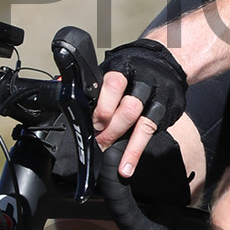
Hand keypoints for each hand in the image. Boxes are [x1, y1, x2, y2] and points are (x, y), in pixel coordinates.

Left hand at [93, 38, 186, 178]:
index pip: (113, 84)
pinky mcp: (165, 111)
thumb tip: (61, 86)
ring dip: (119, 138)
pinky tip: (126, 167)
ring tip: (105, 151)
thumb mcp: (114, 68)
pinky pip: (150, 134)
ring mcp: (155, 98)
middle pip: (127, 107)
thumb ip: (93, 82)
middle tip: (96, 139)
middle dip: (108, 127)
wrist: (167, 61)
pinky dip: (135, 153)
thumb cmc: (134, 69)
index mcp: (124, 69)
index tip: (93, 120)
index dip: (102, 105)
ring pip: (139, 121)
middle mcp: (142, 82)